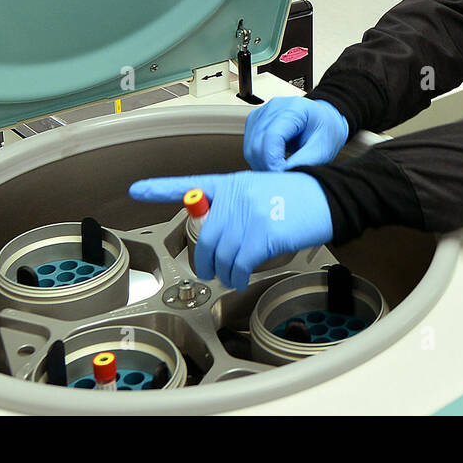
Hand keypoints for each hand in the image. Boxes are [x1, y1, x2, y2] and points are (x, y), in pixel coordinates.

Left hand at [128, 172, 333, 289]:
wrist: (326, 196)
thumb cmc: (295, 196)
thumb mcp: (258, 190)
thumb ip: (232, 206)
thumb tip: (214, 233)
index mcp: (230, 183)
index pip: (189, 184)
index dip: (160, 188)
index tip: (136, 189)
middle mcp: (234, 197)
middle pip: (202, 236)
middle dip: (202, 260)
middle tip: (208, 271)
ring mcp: (247, 215)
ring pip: (219, 255)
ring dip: (222, 273)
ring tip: (230, 277)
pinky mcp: (262, 235)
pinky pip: (238, 264)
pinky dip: (237, 277)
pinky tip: (241, 278)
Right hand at [243, 97, 348, 171]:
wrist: (324, 121)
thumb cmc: (326, 130)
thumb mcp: (322, 149)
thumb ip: (303, 162)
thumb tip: (283, 175)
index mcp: (293, 108)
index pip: (271, 136)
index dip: (273, 160)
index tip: (282, 175)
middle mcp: (274, 108)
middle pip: (257, 143)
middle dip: (267, 165)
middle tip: (282, 178)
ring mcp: (262, 114)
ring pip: (250, 148)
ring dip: (261, 165)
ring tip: (279, 171)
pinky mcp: (256, 124)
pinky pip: (249, 147)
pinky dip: (259, 160)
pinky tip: (273, 164)